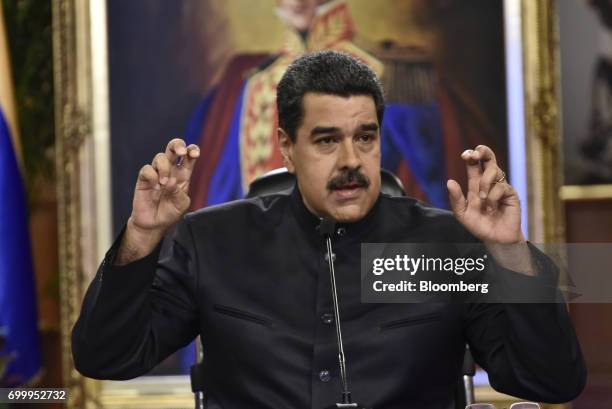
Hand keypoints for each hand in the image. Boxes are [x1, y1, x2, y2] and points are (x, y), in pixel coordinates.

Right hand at [115, 138, 199, 264]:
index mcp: (183, 174)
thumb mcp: (181, 205)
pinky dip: (152, 176)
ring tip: (164, 183)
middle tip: (181, 153)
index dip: (192, 150)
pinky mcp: (144, 179)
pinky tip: (155, 187)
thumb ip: (179, 193)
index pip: (189, 156)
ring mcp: (157, 173)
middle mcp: (170, 170)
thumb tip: (171, 181)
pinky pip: (147, 169)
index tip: (195, 154)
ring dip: (164, 168)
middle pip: (173, 148)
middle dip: (177, 145)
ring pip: (160, 157)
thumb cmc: (170, 212)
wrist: (153, 224)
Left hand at [446, 145, 523, 244]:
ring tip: (481, 199)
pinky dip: (493, 197)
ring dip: (485, 183)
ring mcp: (501, 187)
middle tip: (474, 155)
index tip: (465, 155)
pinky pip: (501, 187)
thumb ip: (456, 199)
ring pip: (494, 171)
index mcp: (476, 184)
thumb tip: (449, 182)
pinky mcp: (511, 194)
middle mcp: (489, 182)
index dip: (471, 155)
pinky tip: (491, 208)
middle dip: (483, 152)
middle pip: (489, 158)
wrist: (495, 239)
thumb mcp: (462, 214)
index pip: (474, 164)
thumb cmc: (479, 226)